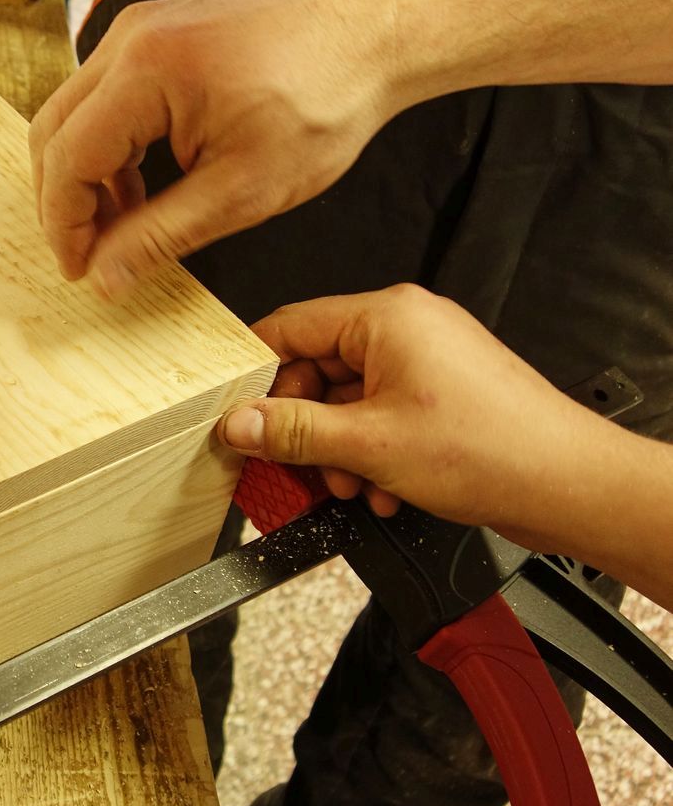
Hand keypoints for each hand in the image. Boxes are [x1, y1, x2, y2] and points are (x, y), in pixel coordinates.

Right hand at [30, 0, 398, 297]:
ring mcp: (142, 28)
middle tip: (87, 255)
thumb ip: (160, 236)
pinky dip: (109, 145)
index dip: (64, 224)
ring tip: (123, 226)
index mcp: (145, 72)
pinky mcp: (159, 31)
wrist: (375, 34)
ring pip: (74, 112)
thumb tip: (103, 278)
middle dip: (62, 201)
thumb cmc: (326, 101)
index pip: (67, 159)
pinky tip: (143, 185)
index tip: (78, 270)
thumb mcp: (243, 190)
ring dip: (85, 175)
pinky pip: (106, 94)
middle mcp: (131, 38)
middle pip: (53, 131)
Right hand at [212, 285, 608, 547]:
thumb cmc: (494, 450)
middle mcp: (408, 328)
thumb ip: (292, 431)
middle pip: (318, 369)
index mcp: (387, 317)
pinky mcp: (442, 393)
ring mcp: (428, 360)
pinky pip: (382, 414)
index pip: (290, 326)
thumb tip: (241, 422)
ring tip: (352, 485)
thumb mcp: (368, 444)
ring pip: (348, 399)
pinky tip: (383, 488)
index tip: (237, 411)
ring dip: (339, 449)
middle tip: (295, 464)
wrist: (568, 485)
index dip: (256, 373)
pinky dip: (372, 453)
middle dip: (306, 426)